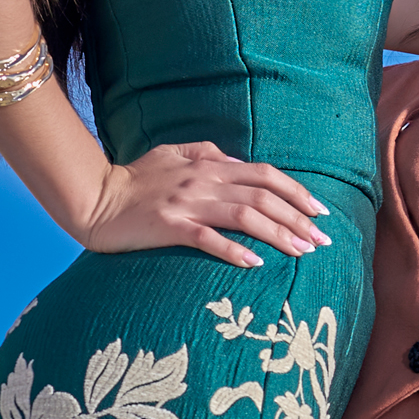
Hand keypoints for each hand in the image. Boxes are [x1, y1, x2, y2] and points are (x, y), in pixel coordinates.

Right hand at [78, 141, 332, 267]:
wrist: (95, 199)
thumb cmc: (134, 179)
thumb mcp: (172, 155)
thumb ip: (207, 154)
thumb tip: (239, 162)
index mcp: (209, 165)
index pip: (264, 174)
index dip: (296, 191)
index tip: (320, 211)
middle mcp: (204, 181)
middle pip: (263, 196)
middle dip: (298, 218)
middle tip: (323, 240)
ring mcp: (187, 204)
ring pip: (245, 216)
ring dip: (278, 235)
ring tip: (302, 252)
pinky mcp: (170, 227)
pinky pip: (209, 239)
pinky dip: (235, 250)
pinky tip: (256, 264)